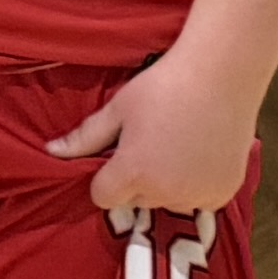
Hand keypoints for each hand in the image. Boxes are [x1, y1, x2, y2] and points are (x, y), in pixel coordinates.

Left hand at [51, 51, 260, 222]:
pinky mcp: (225, 193)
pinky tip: (199, 155)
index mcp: (133, 174)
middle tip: (149, 144)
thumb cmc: (163, 87)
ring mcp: (199, 196)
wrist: (220, 76)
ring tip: (176, 147)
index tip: (116, 156)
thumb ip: (84, 138)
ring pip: (169, 202)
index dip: (105, 178)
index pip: (103, 197)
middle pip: (136, 200)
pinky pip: (201, 201)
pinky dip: (197, 186)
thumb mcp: (117, 110)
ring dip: (167, 186)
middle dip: (136, 181)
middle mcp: (165, 194)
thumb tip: (52, 152)